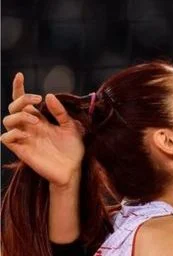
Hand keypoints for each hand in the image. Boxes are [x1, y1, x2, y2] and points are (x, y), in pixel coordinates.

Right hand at [2, 73, 84, 187]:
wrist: (73, 169)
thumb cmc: (72, 149)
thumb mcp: (71, 127)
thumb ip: (61, 113)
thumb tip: (49, 95)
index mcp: (39, 119)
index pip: (23, 101)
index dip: (19, 88)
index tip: (20, 75)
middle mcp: (29, 126)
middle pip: (13, 107)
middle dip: (22, 100)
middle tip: (37, 100)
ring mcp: (24, 138)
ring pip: (7, 120)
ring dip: (19, 116)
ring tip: (36, 121)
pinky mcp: (21, 150)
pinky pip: (6, 138)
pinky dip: (13, 133)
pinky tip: (27, 135)